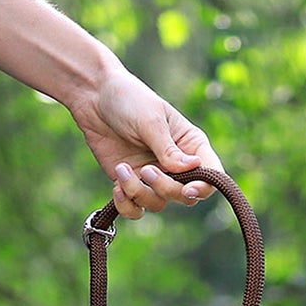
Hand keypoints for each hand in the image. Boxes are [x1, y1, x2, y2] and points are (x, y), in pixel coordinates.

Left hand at [72, 58, 222, 219]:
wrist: (94, 96)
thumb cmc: (128, 99)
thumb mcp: (151, 120)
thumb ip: (169, 149)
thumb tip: (194, 167)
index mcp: (190, 145)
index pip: (211, 174)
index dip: (204, 187)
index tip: (188, 189)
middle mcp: (176, 165)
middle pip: (184, 195)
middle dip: (166, 188)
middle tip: (147, 171)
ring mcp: (153, 176)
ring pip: (158, 203)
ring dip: (140, 193)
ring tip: (122, 170)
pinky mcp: (131, 184)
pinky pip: (136, 209)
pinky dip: (127, 205)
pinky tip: (117, 186)